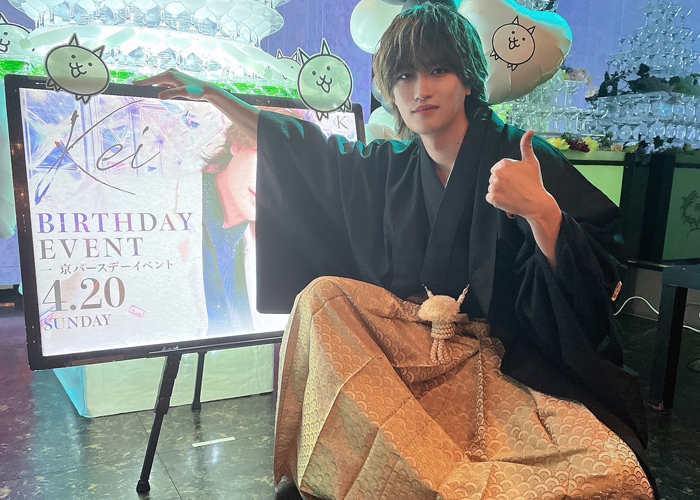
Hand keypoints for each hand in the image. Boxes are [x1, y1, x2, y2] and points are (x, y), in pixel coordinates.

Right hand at [133, 68, 210, 100]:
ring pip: (160, 82)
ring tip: (149, 92)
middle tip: (135, 88)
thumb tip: (159, 96)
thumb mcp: (184, 93)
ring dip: (156, 87)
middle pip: (155, 80)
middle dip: (147, 84)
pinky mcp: (175, 78)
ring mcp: (173, 75)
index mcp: (170, 75)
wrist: (206, 89)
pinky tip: (164, 92)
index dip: (143, 82)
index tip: (133, 83)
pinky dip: (162, 87)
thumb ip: (172, 94)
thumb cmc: (196, 91)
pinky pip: (165, 83)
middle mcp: (170, 72)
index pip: (153, 80)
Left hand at [487, 130, 561, 269]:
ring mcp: (493, 186)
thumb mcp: (532, 162)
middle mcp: (496, 174)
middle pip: (494, 177)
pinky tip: (508, 200)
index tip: (518, 179)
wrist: (536, 203)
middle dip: (503, 182)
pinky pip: (490, 197)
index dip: (509, 174)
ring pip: (492, 187)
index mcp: (503, 163)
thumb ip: (526, 146)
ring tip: (513, 193)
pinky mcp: (492, 198)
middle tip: (516, 187)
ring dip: (499, 191)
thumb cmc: (534, 182)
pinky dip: (497, 200)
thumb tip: (530, 130)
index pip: (499, 168)